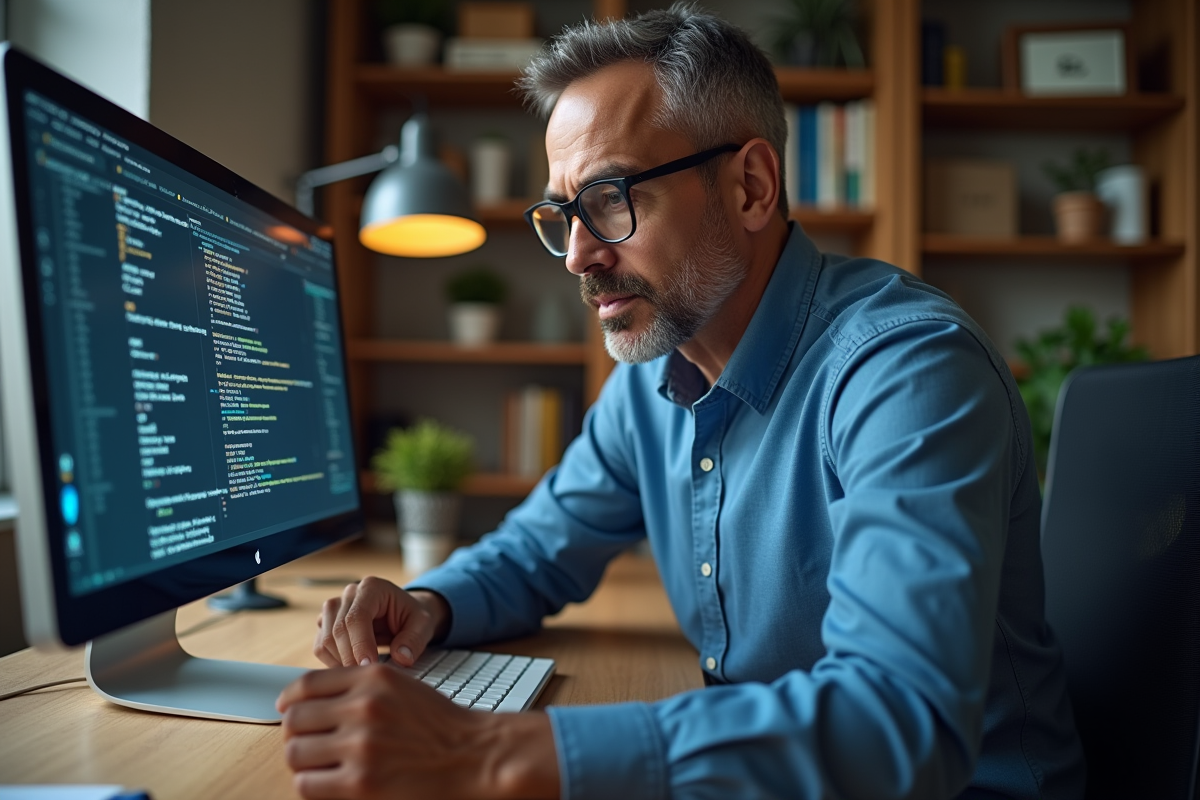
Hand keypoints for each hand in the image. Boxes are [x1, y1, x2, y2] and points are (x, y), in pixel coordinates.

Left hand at [277, 665, 558, 799]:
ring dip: (304, 761)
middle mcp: (363, 707)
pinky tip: (329, 783)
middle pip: (295, 720)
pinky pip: (308, 784)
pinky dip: (313, 785)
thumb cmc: (440, 724)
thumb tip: (309, 700)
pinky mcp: (361, 782)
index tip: (288, 711)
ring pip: (296, 753)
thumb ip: (359, 686)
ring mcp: (360, 746)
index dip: (290, 701)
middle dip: (297, 734)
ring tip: (320, 765)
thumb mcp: (401, 686)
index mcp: (372, 679)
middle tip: (309, 743)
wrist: (475, 754)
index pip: (305, 685)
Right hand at [314, 577, 449, 667]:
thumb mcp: (423, 625)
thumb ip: (414, 639)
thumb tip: (402, 657)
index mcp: (372, 588)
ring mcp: (335, 608)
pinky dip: (332, 662)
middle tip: (366, 676)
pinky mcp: (326, 623)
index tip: (368, 666)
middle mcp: (349, 594)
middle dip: (350, 658)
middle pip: (337, 629)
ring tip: (361, 673)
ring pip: (325, 639)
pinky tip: (351, 668)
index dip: (360, 644)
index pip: (356, 617)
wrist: (403, 614)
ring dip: (340, 662)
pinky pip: (320, 647)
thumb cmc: (411, 616)